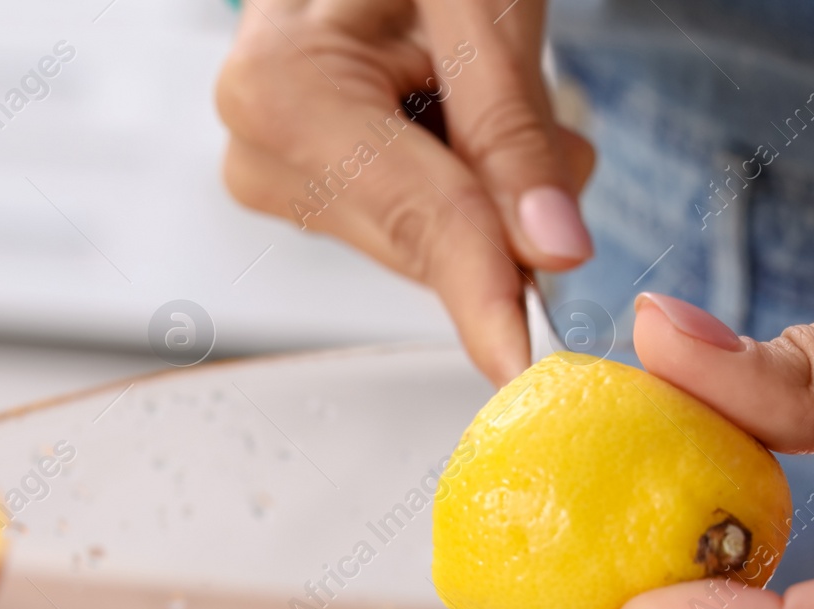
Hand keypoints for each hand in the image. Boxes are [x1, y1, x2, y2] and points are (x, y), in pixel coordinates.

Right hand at [216, 0, 594, 382]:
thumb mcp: (480, 4)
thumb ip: (512, 130)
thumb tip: (552, 251)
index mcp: (283, 93)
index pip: (418, 217)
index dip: (486, 292)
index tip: (526, 368)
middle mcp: (261, 151)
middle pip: (423, 240)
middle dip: (506, 203)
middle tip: (534, 114)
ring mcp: (277, 176)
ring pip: (425, 238)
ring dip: (486, 183)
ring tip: (471, 78)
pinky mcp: (306, 189)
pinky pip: (410, 220)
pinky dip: (459, 179)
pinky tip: (447, 106)